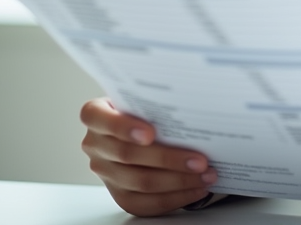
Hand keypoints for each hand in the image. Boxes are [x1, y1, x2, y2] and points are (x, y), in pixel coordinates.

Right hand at [80, 97, 216, 215]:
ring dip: (178, 180)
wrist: (136, 126)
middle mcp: (95, 144)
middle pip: (128, 156)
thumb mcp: (143, 97)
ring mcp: (105, 171)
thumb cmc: (143, 107)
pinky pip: (146, 203)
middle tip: (199, 160)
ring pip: (140, 183)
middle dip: (168, 159)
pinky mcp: (119, 193)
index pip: (99, 119)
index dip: (124, 127)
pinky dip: (175, 197)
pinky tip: (195, 188)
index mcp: (95, 115)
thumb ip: (155, 101)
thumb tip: (191, 105)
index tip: (150, 133)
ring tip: (205, 175)